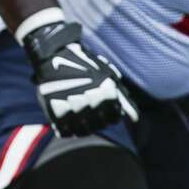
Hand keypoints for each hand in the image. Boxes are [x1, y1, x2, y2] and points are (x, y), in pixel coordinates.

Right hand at [21, 20, 138, 136]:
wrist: (54, 56)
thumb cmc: (84, 65)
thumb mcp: (107, 76)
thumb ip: (123, 99)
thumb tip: (134, 119)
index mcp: (108, 96)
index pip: (114, 119)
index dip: (109, 112)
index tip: (102, 105)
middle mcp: (93, 105)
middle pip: (99, 126)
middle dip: (96, 118)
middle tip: (87, 106)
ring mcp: (74, 111)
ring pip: (83, 132)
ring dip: (81, 125)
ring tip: (77, 113)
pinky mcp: (56, 115)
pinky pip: (65, 133)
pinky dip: (66, 128)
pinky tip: (65, 117)